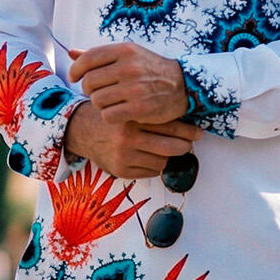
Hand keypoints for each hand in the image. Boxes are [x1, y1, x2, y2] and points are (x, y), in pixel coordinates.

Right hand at [61, 101, 201, 179]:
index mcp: (132, 118)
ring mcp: (123, 156)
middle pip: (170, 147)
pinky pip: (150, 172)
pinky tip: (152, 157)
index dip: (188, 131)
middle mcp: (127, 138)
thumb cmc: (111, 117)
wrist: (82, 130)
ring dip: (168, 156)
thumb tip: (184, 122)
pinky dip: (155, 166)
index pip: (170, 127)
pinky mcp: (120, 170)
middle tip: (188, 144)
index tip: (197, 132)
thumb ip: (151, 113)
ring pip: (162, 162)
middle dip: (184, 147)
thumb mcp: (129, 107)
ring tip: (168, 149)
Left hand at [66, 43, 187, 124]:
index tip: (74, 77)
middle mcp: (129, 67)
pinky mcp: (139, 109)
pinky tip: (118, 112)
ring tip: (110, 101)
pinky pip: (108, 115)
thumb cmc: (150, 69)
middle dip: (89, 89)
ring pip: (97, 100)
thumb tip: (71, 52)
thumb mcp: (128, 55)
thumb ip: (99, 55)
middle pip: (89, 82)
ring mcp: (135, 88)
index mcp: (125, 50)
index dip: (76, 70)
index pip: (87, 58)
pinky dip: (109, 116)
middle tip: (97, 92)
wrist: (183, 86)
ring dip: (99, 104)